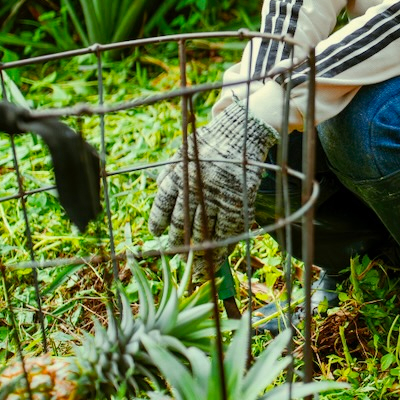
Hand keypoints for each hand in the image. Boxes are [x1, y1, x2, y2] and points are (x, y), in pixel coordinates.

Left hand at [148, 106, 277, 256]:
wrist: (243, 131)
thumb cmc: (211, 141)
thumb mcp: (183, 151)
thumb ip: (168, 172)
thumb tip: (156, 193)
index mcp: (178, 175)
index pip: (162, 207)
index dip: (158, 223)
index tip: (158, 234)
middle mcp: (195, 188)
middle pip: (182, 225)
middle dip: (178, 245)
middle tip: (177, 257)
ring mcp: (218, 196)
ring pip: (205, 233)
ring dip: (199, 253)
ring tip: (196, 268)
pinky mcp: (238, 201)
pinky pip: (229, 231)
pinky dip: (223, 247)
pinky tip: (218, 259)